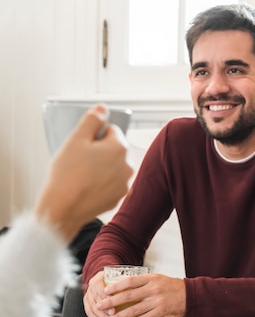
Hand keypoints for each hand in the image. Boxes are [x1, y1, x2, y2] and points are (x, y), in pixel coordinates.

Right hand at [35, 105, 133, 239]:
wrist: (63, 208)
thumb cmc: (67, 173)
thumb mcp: (76, 139)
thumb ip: (91, 120)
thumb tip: (102, 108)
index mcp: (119, 147)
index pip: (111, 131)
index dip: (94, 135)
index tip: (83, 144)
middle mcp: (128, 165)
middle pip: (114, 150)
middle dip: (99, 151)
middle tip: (80, 160)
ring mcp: (124, 183)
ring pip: (112, 168)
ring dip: (102, 168)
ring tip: (82, 175)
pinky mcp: (118, 198)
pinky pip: (110, 184)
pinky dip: (101, 184)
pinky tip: (86, 187)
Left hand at [93, 273, 185, 316]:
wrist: (191, 296)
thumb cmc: (173, 287)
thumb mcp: (159, 279)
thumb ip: (144, 282)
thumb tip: (125, 287)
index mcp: (152, 278)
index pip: (130, 281)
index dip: (116, 286)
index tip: (105, 291)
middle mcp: (153, 289)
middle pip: (128, 295)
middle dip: (111, 302)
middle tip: (100, 306)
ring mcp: (157, 301)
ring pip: (133, 309)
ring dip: (118, 316)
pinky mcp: (160, 312)